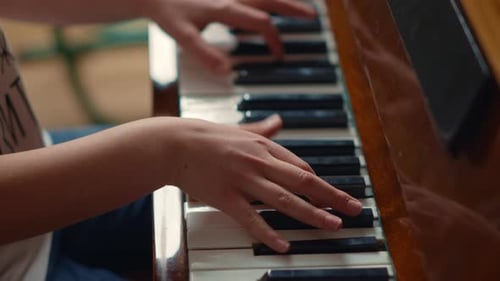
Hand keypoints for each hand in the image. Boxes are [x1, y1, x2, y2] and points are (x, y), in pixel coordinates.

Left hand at [146, 0, 315, 73]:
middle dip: (293, 8)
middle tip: (312, 16)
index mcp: (226, 9)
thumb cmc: (169, 12)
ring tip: (302, 7)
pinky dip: (267, 0)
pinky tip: (273, 4)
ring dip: (283, 0)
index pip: (261, 23)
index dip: (274, 39)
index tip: (279, 55)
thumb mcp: (183, 36)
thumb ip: (204, 53)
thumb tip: (226, 72)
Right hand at [171, 116, 362, 252]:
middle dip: (331, 196)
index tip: (334, 195)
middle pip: (302, 181)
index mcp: (263, 146)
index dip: (320, 183)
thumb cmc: (206, 137)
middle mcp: (258, 162)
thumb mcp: (239, 130)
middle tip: (354, 208)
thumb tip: (278, 121)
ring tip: (333, 225)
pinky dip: (268, 233)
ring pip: (284, 199)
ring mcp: (243, 180)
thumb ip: (262, 129)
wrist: (174, 144)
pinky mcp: (226, 198)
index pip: (300, 167)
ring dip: (312, 213)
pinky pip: (251, 218)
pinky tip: (284, 245)